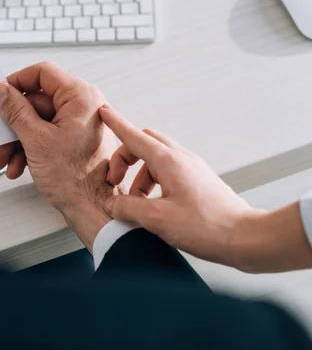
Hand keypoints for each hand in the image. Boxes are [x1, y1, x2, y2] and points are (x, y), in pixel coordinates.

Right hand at [0, 62, 120, 251]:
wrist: (95, 210)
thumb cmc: (78, 179)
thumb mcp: (36, 140)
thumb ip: (15, 111)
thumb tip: (1, 91)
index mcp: (81, 97)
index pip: (43, 73)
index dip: (17, 82)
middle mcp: (84, 107)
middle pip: (36, 102)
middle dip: (12, 125)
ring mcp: (80, 124)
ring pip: (38, 123)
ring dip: (17, 142)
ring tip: (3, 162)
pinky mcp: (75, 141)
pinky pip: (46, 136)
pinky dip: (29, 150)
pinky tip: (17, 167)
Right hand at [99, 105, 311, 272]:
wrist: (245, 238)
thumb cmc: (206, 227)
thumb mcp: (157, 219)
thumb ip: (128, 208)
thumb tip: (112, 204)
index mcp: (169, 161)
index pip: (134, 136)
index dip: (116, 124)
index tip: (104, 112)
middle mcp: (181, 159)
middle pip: (144, 143)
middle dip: (124, 157)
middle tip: (115, 181)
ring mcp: (191, 169)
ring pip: (155, 159)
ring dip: (138, 176)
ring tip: (135, 204)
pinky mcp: (198, 181)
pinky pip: (168, 172)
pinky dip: (153, 183)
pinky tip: (153, 207)